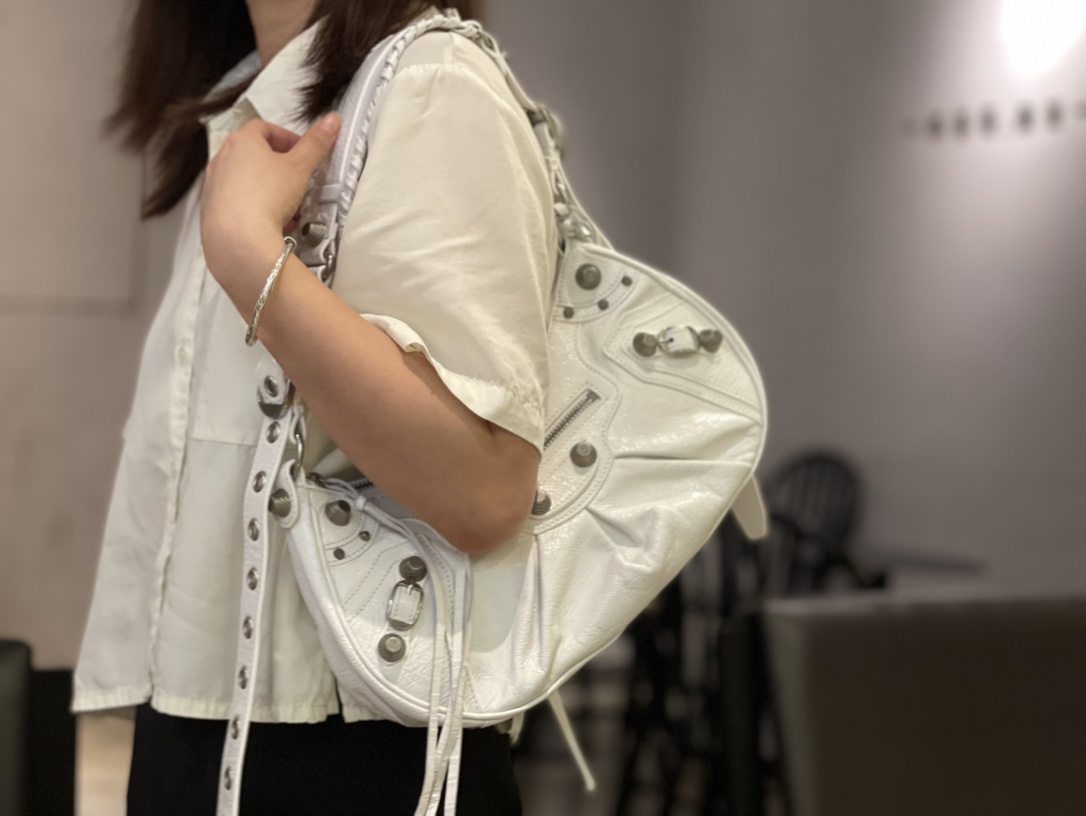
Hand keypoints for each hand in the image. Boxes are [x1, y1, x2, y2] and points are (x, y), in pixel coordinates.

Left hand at [200, 113, 341, 294]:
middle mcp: (222, 159)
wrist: (238, 239)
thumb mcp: (300, 167)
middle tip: (299, 181)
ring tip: (290, 208)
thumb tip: (333, 120)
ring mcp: (214, 185)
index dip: (287, 138)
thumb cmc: (267, 196)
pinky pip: (239, 203)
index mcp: (241, 141)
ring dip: (270, 190)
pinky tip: (274, 223)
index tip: (303, 152)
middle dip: (280, 168)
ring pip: (248, 181)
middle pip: (255, 155)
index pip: (264, 128)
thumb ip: (316, 143)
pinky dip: (257, 208)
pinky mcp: (211, 210)